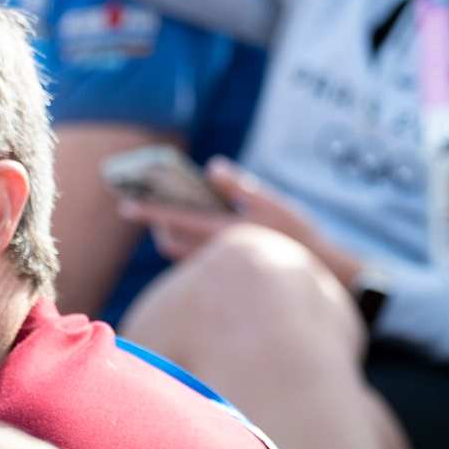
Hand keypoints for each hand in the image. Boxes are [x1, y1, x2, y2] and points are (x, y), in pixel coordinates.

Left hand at [118, 157, 362, 285]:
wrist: (323, 279)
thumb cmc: (298, 236)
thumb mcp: (272, 205)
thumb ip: (239, 186)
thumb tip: (211, 167)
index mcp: (223, 231)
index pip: (175, 219)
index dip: (149, 211)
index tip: (125, 204)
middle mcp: (215, 255)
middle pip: (170, 241)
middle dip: (159, 227)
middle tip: (152, 211)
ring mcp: (219, 271)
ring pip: (181, 255)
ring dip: (173, 238)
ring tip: (173, 222)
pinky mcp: (226, 280)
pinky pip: (196, 263)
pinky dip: (190, 249)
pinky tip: (199, 238)